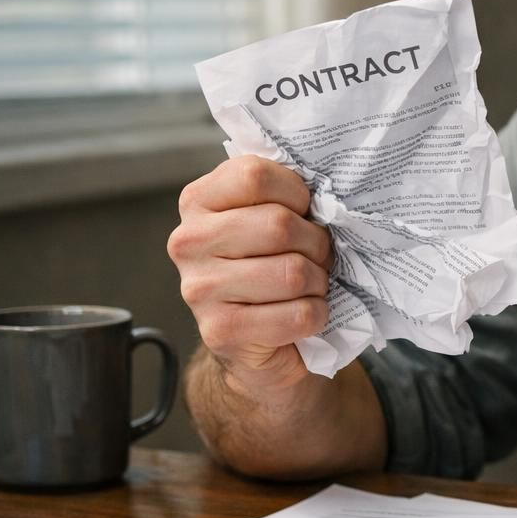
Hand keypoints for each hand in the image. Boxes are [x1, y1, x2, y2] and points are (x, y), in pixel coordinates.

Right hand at [167, 155, 332, 389]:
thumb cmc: (272, 264)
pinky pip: (298, 314)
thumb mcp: (270, 216)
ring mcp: (198, 289)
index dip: (296, 194)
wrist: (257, 340)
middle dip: (316, 244)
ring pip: (293, 273)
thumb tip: (328, 193)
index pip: (255, 176)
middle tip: (316, 256)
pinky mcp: (220, 331)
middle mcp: (188, 242)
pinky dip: (316, 314)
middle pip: (279, 226)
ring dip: (318, 282)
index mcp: (198, 201)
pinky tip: (302, 314)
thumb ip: (284, 195)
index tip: (303, 211)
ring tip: (309, 286)